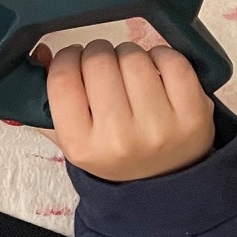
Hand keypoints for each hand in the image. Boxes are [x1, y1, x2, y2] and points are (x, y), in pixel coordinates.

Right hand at [36, 39, 214, 181]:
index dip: (66, 58)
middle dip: (98, 55)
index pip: (62, 79)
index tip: (73, 59)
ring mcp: (160, 126)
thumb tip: (42, 53)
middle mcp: (119, 138)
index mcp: (81, 145)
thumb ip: (47, 101)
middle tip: (104, 67)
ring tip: (129, 72)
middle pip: (98, 61)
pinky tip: (156, 71)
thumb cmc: (114, 154)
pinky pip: (171, 61)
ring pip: (134, 56)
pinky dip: (161, 57)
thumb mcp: (73, 139)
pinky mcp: (194, 113)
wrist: (162, 183)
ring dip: (129, 55)